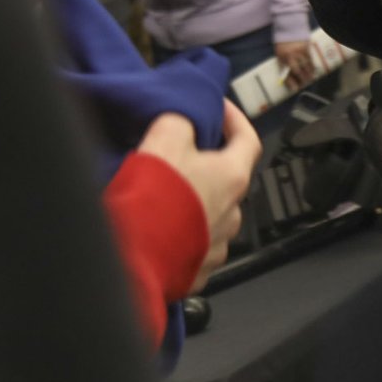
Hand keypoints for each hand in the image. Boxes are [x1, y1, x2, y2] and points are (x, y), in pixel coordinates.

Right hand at [137, 99, 261, 290]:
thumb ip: (181, 123)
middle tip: (183, 154)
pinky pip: (195, 246)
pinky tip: (159, 227)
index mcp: (232, 177)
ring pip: (211, 215)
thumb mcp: (165, 138)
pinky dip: (182, 235)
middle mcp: (233, 214)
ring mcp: (216, 246)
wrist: (132, 258)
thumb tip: (183, 123)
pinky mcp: (198, 272)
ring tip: (165, 196)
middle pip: (227, 180)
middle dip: (208, 165)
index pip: (248, 139)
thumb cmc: (152, 199)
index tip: (220, 110)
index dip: (235, 120)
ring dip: (194, 203)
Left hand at [275, 39, 314, 89]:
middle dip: (302, 80)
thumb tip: (286, 78)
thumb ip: (283, 64)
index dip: (290, 82)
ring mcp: (299, 52)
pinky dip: (312, 67)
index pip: (286, 73)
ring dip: (309, 75)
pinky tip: (313, 71)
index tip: (295, 89)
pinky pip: (310, 60)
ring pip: (306, 67)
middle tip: (304, 84)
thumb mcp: (280, 53)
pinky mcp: (306, 48)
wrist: (289, 28)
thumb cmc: (282, 43)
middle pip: (298, 72)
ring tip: (310, 80)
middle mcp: (290, 55)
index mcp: (282, 57)